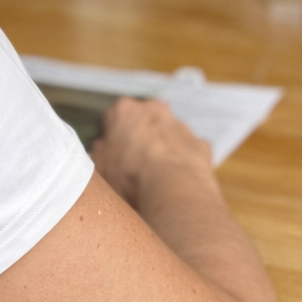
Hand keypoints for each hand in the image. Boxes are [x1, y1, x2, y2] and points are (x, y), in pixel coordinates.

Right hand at [90, 97, 214, 208]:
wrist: (172, 190)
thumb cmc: (129, 176)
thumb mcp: (100, 167)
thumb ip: (100, 153)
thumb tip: (103, 150)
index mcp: (125, 111)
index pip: (116, 115)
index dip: (114, 135)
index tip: (113, 153)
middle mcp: (155, 111)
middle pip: (146, 120)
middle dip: (142, 136)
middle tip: (134, 163)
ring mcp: (181, 127)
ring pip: (170, 134)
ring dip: (164, 148)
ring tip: (157, 177)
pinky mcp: (201, 145)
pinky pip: (190, 152)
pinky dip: (184, 163)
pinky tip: (177, 182)